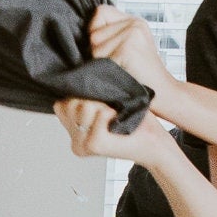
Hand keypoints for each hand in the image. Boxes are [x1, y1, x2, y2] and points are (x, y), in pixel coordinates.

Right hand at [55, 96, 173, 164]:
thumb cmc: (134, 124)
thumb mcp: (106, 107)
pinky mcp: (95, 144)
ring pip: (83, 105)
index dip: (81, 95)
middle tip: (111, 111)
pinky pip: (97, 113)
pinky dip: (111, 111)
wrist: (156, 143)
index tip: (102, 103)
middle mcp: (76, 143)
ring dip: (102, 105)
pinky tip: (118, 118)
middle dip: (92, 99)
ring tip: (115, 115)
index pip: (61, 105)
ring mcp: (83, 145)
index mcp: (75, 136)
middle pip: (69, 103)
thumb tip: (75, 71)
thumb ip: (87, 97)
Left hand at [89, 4, 174, 99]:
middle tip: (117, 64)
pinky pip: (100, 59)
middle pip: (94, 32)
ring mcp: (131, 34)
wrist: (163, 93)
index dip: (96, 29)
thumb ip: (111, 34)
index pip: (101, 12)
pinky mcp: (127, 48)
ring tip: (120, 69)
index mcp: (134, 21)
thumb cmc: (141, 75)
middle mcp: (133, 23)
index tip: (107, 47)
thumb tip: (87, 32)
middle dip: (97, 51)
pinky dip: (106, 71)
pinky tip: (122, 75)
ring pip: (94, 47)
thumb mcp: (129, 47)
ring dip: (101, 63)